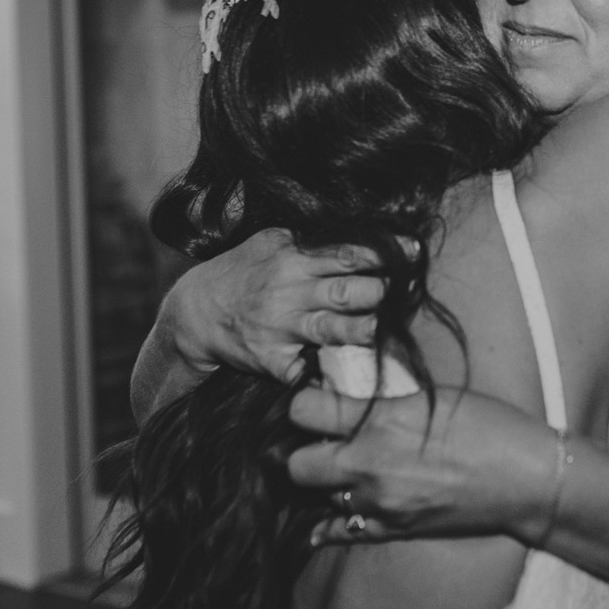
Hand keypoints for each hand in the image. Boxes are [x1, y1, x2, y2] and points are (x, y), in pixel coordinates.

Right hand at [166, 228, 386, 384]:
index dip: (385, 252)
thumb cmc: (244, 273)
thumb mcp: (271, 243)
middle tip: (405, 292)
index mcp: (293, 257)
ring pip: (332, 328)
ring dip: (362, 330)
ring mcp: (280, 325)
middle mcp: (289, 290)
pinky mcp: (270, 358)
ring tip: (382, 329)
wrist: (192, 312)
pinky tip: (344, 379)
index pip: (347, 251)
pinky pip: (302, 369)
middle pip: (347, 290)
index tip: (416, 252)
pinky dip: (321, 374)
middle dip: (380, 291)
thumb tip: (365, 229)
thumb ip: (312, 239)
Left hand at [285, 387, 559, 546]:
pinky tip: (335, 511)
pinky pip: (340, 531)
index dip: (305, 403)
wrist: (526, 479)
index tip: (318, 401)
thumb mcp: (435, 395)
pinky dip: (332, 522)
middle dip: (304, 448)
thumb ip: (386, 397)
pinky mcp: (393, 529)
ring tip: (348, 467)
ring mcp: (379, 503)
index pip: (304, 410)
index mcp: (381, 420)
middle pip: (296, 464)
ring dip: (328, 481)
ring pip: (318, 497)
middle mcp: (370, 464)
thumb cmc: (490, 426)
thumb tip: (350, 390)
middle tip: (324, 439)